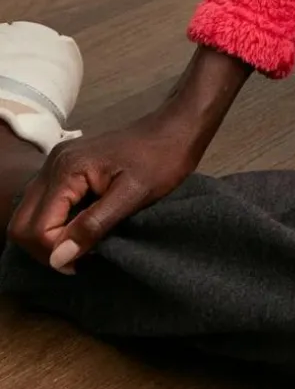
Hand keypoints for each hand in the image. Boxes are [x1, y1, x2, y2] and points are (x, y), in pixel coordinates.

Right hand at [7, 107, 203, 272]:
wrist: (176, 128)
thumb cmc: (161, 160)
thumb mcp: (132, 196)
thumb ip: (93, 225)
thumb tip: (58, 258)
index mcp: (67, 169)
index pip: (37, 227)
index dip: (55, 251)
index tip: (85, 260)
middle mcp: (54, 163)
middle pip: (23, 222)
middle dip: (45, 248)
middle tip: (78, 258)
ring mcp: (58, 162)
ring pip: (30, 214)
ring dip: (49, 236)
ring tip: (82, 245)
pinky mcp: (67, 166)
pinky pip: (46, 203)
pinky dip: (56, 222)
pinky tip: (82, 228)